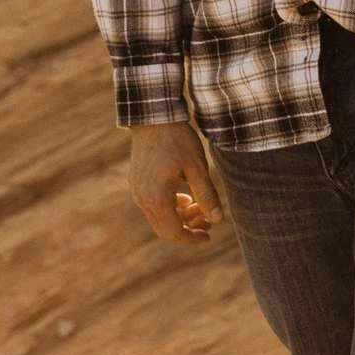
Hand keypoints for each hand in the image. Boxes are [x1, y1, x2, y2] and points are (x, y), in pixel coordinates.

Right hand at [128, 121, 223, 246]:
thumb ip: (207, 195)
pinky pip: (152, 205)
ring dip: (180, 218)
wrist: (153, 116)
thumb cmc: (177, 139)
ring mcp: (137, 190)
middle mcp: (142, 198)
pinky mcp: (136, 182)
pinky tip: (185, 196)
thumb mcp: (197, 166)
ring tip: (200, 206)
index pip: (174, 233)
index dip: (192, 238)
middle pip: (165, 229)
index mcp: (157, 197)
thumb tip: (218, 220)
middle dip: (188, 229)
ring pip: (159, 217)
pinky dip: (170, 207)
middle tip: (209, 221)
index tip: (209, 235)